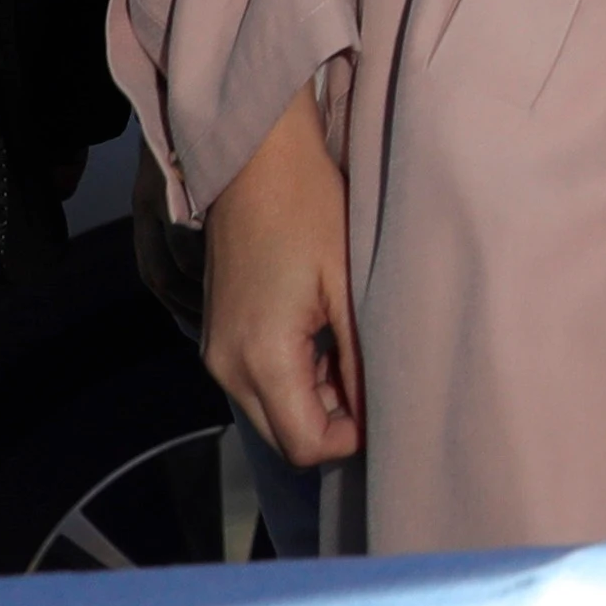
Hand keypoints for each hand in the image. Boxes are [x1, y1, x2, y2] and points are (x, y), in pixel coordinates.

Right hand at [199, 84, 361, 466]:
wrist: (255, 160)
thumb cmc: (309, 210)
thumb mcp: (349, 288)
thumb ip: (361, 361)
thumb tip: (379, 414)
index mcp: (261, 358)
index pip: (306, 445)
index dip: (353, 438)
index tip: (389, 404)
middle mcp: (226, 367)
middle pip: (285, 438)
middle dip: (335, 423)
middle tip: (375, 380)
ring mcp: (217, 352)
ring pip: (273, 413)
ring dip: (317, 399)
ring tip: (352, 349)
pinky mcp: (219, 337)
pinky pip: (260, 383)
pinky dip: (296, 378)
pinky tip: (326, 337)